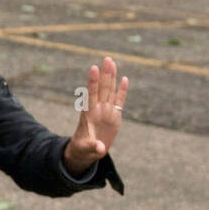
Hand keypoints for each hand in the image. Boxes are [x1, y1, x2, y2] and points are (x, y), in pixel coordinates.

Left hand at [64, 57, 128, 172]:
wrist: (88, 150)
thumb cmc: (84, 148)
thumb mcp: (86, 150)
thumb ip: (92, 147)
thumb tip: (100, 148)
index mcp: (88, 114)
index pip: (90, 94)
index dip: (92, 82)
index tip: (93, 68)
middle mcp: (97, 109)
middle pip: (102, 88)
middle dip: (104, 74)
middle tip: (107, 58)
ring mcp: (106, 111)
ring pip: (110, 91)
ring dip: (111, 77)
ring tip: (112, 62)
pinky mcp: (114, 116)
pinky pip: (119, 101)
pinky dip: (122, 91)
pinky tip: (125, 79)